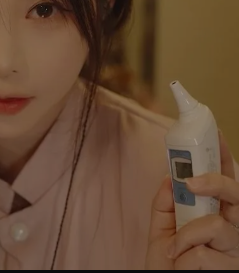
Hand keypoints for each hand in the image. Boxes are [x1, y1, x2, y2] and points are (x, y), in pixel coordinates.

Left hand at [147, 130, 238, 268]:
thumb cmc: (167, 263)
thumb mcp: (161, 230)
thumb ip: (166, 203)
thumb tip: (170, 177)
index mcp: (217, 215)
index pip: (225, 181)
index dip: (222, 156)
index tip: (214, 132)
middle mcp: (233, 229)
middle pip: (236, 193)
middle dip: (216, 182)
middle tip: (191, 182)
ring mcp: (236, 249)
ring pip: (217, 224)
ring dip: (187, 235)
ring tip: (176, 250)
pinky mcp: (232, 267)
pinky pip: (204, 250)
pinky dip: (184, 255)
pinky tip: (181, 265)